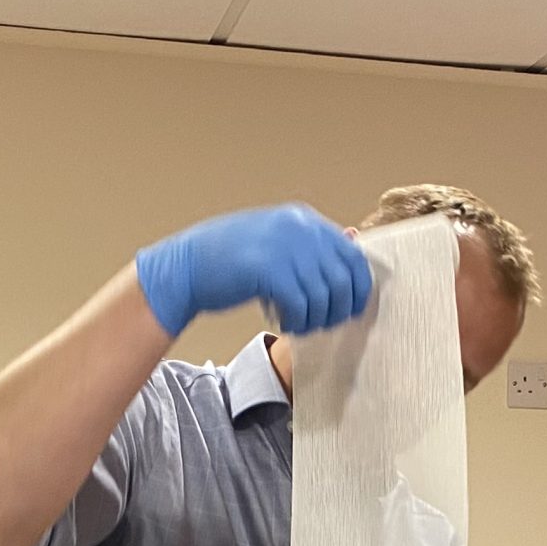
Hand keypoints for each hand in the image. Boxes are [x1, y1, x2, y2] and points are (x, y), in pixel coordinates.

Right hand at [133, 205, 371, 337]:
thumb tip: (355, 239)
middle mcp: (298, 229)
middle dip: (338, 310)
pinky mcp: (268, 270)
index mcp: (304, 220)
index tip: (349, 309)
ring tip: (300, 325)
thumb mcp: (277, 242)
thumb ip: (313, 245)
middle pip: (343, 280)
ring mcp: (284, 247)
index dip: (358, 289)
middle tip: (323, 324)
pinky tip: (286, 324)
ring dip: (316, 320)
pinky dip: (298, 321)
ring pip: (323, 297)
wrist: (188, 267)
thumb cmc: (233, 260)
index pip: (353, 256)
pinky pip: (301, 305)